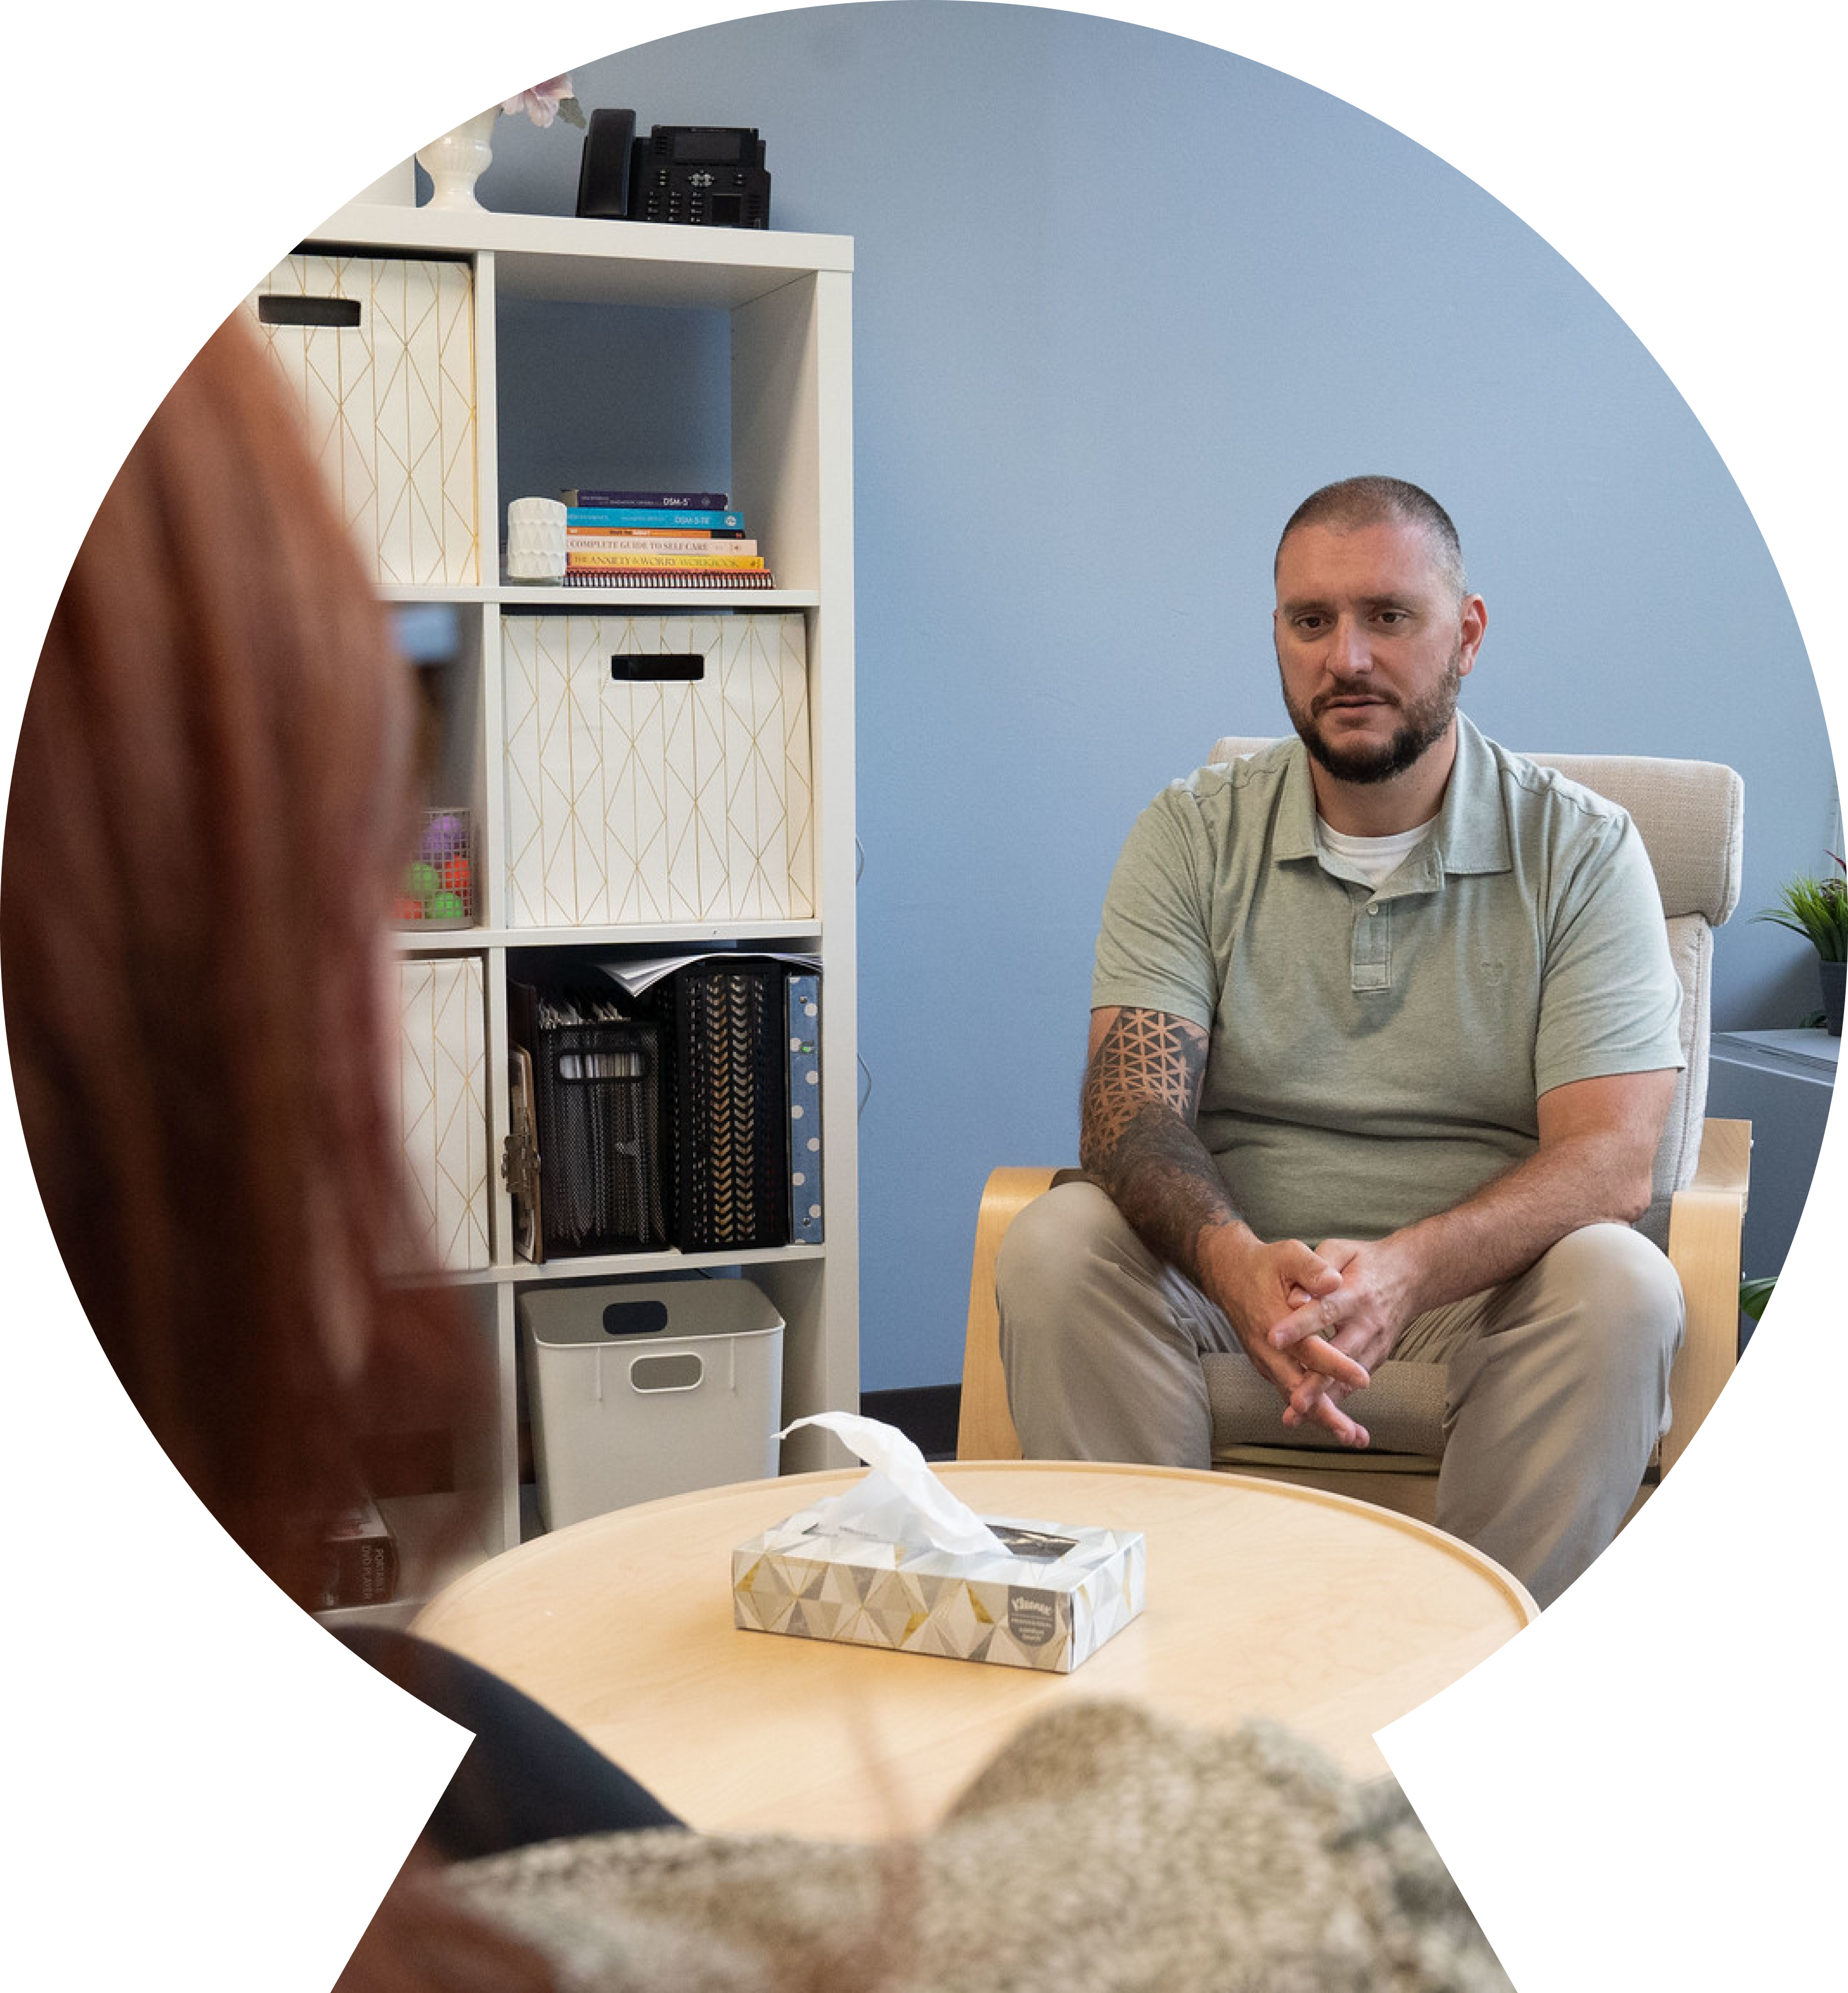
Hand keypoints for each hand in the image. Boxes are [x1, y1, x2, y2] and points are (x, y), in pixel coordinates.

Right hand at [1197, 1225, 1372, 1445]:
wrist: (1230, 1273)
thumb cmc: (1265, 1264)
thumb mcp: (1288, 1254)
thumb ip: (1312, 1268)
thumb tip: (1335, 1282)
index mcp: (1274, 1321)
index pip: (1309, 1349)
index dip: (1335, 1365)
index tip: (1362, 1378)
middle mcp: (1267, 1348)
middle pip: (1298, 1387)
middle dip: (1326, 1412)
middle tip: (1352, 1433)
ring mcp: (1265, 1360)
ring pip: (1293, 1395)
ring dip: (1321, 1418)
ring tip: (1351, 1436)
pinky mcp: (1268, 1365)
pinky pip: (1289, 1391)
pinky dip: (1311, 1410)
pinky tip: (1333, 1420)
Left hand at [1266, 1235, 1417, 1434]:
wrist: (1411, 1276)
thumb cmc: (1365, 1261)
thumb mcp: (1341, 1249)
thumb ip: (1317, 1267)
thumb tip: (1295, 1297)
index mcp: (1356, 1293)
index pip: (1324, 1310)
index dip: (1299, 1325)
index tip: (1273, 1337)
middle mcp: (1368, 1324)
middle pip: (1339, 1356)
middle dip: (1316, 1381)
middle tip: (1294, 1401)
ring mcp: (1375, 1345)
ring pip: (1347, 1379)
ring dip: (1324, 1400)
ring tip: (1297, 1417)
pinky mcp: (1377, 1358)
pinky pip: (1353, 1384)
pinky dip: (1335, 1401)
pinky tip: (1315, 1418)